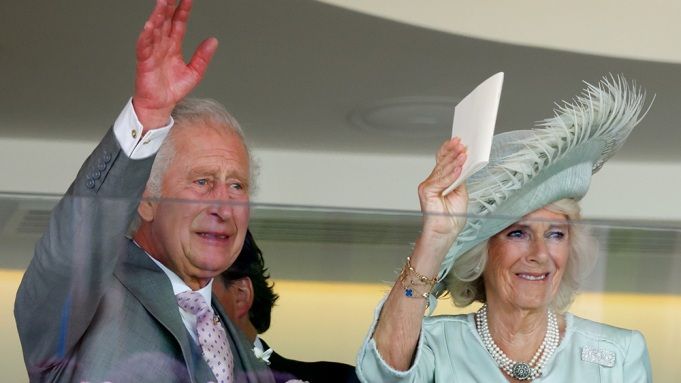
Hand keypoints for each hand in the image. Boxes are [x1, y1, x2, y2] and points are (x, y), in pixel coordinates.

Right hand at [133, 0, 218, 129]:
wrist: (160, 104)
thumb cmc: (173, 88)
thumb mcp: (195, 72)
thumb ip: (203, 56)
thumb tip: (213, 41)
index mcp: (174, 46)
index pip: (179, 23)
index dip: (183, 10)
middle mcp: (162, 46)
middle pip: (165, 21)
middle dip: (168, 7)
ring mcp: (153, 52)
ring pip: (154, 30)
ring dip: (158, 16)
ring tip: (162, 3)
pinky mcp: (144, 62)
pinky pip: (144, 46)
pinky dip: (146, 36)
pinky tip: (150, 25)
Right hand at [417, 137, 468, 247]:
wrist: (444, 232)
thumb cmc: (451, 217)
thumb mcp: (460, 192)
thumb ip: (460, 179)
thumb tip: (464, 164)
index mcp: (439, 181)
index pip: (442, 161)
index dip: (449, 151)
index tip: (457, 141)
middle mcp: (431, 182)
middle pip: (442, 163)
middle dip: (452, 152)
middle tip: (461, 143)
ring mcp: (427, 186)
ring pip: (442, 170)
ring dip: (454, 160)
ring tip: (463, 153)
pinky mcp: (426, 191)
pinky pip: (441, 180)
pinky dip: (451, 174)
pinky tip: (459, 167)